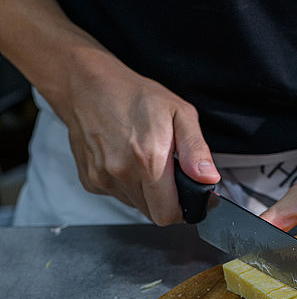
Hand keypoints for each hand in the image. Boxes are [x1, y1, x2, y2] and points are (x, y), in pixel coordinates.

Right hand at [60, 50, 219, 223]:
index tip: (189, 199)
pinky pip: (117, 195)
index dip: (184, 211)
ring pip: (135, 205)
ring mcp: (103, 178)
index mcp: (148, 161)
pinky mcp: (90, 179)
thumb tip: (208, 178)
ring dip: (146, 193)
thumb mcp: (179, 113)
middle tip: (170, 178)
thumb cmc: (133, 95)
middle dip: (166, 201)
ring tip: (146, 163)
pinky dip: (126, 186)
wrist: (86, 84)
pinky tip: (127, 161)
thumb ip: (196, 150)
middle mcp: (122, 173)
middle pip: (153, 213)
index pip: (168, 214)